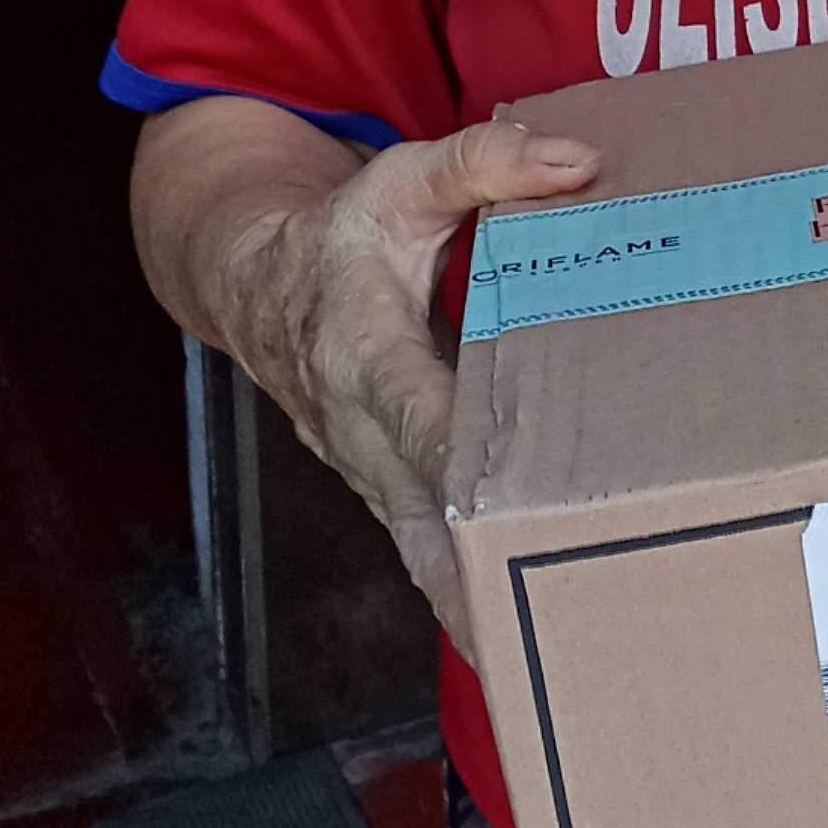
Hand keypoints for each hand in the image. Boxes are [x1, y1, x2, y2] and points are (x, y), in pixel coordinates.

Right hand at [225, 119, 598, 653]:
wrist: (252, 287)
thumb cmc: (337, 236)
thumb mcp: (396, 181)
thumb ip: (483, 166)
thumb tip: (575, 163)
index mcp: (363, 353)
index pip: (419, 414)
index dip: (465, 459)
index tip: (515, 505)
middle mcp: (361, 431)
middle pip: (425, 517)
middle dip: (481, 576)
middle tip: (555, 633)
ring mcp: (371, 474)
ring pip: (423, 554)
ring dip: (476, 610)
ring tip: (552, 664)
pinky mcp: (386, 493)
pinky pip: (426, 555)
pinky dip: (465, 599)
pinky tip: (518, 647)